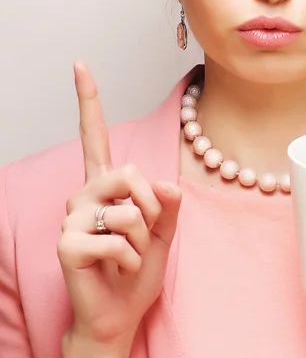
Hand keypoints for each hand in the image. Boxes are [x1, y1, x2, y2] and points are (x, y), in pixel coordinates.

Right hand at [58, 62, 181, 350]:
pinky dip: (132, 260)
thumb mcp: (163, 231)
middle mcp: (84, 193)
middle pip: (130, 172)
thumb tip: (167, 184)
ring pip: (130, 210)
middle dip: (152, 206)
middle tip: (144, 233)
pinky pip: (119, 239)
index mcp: (106, 185)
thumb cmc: (137, 269)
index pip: (96, 135)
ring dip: (143, 240)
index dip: (89, 100)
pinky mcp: (67, 242)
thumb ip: (167, 204)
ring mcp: (72, 217)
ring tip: (127, 256)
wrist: (119, 312)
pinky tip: (117, 270)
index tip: (80, 65)